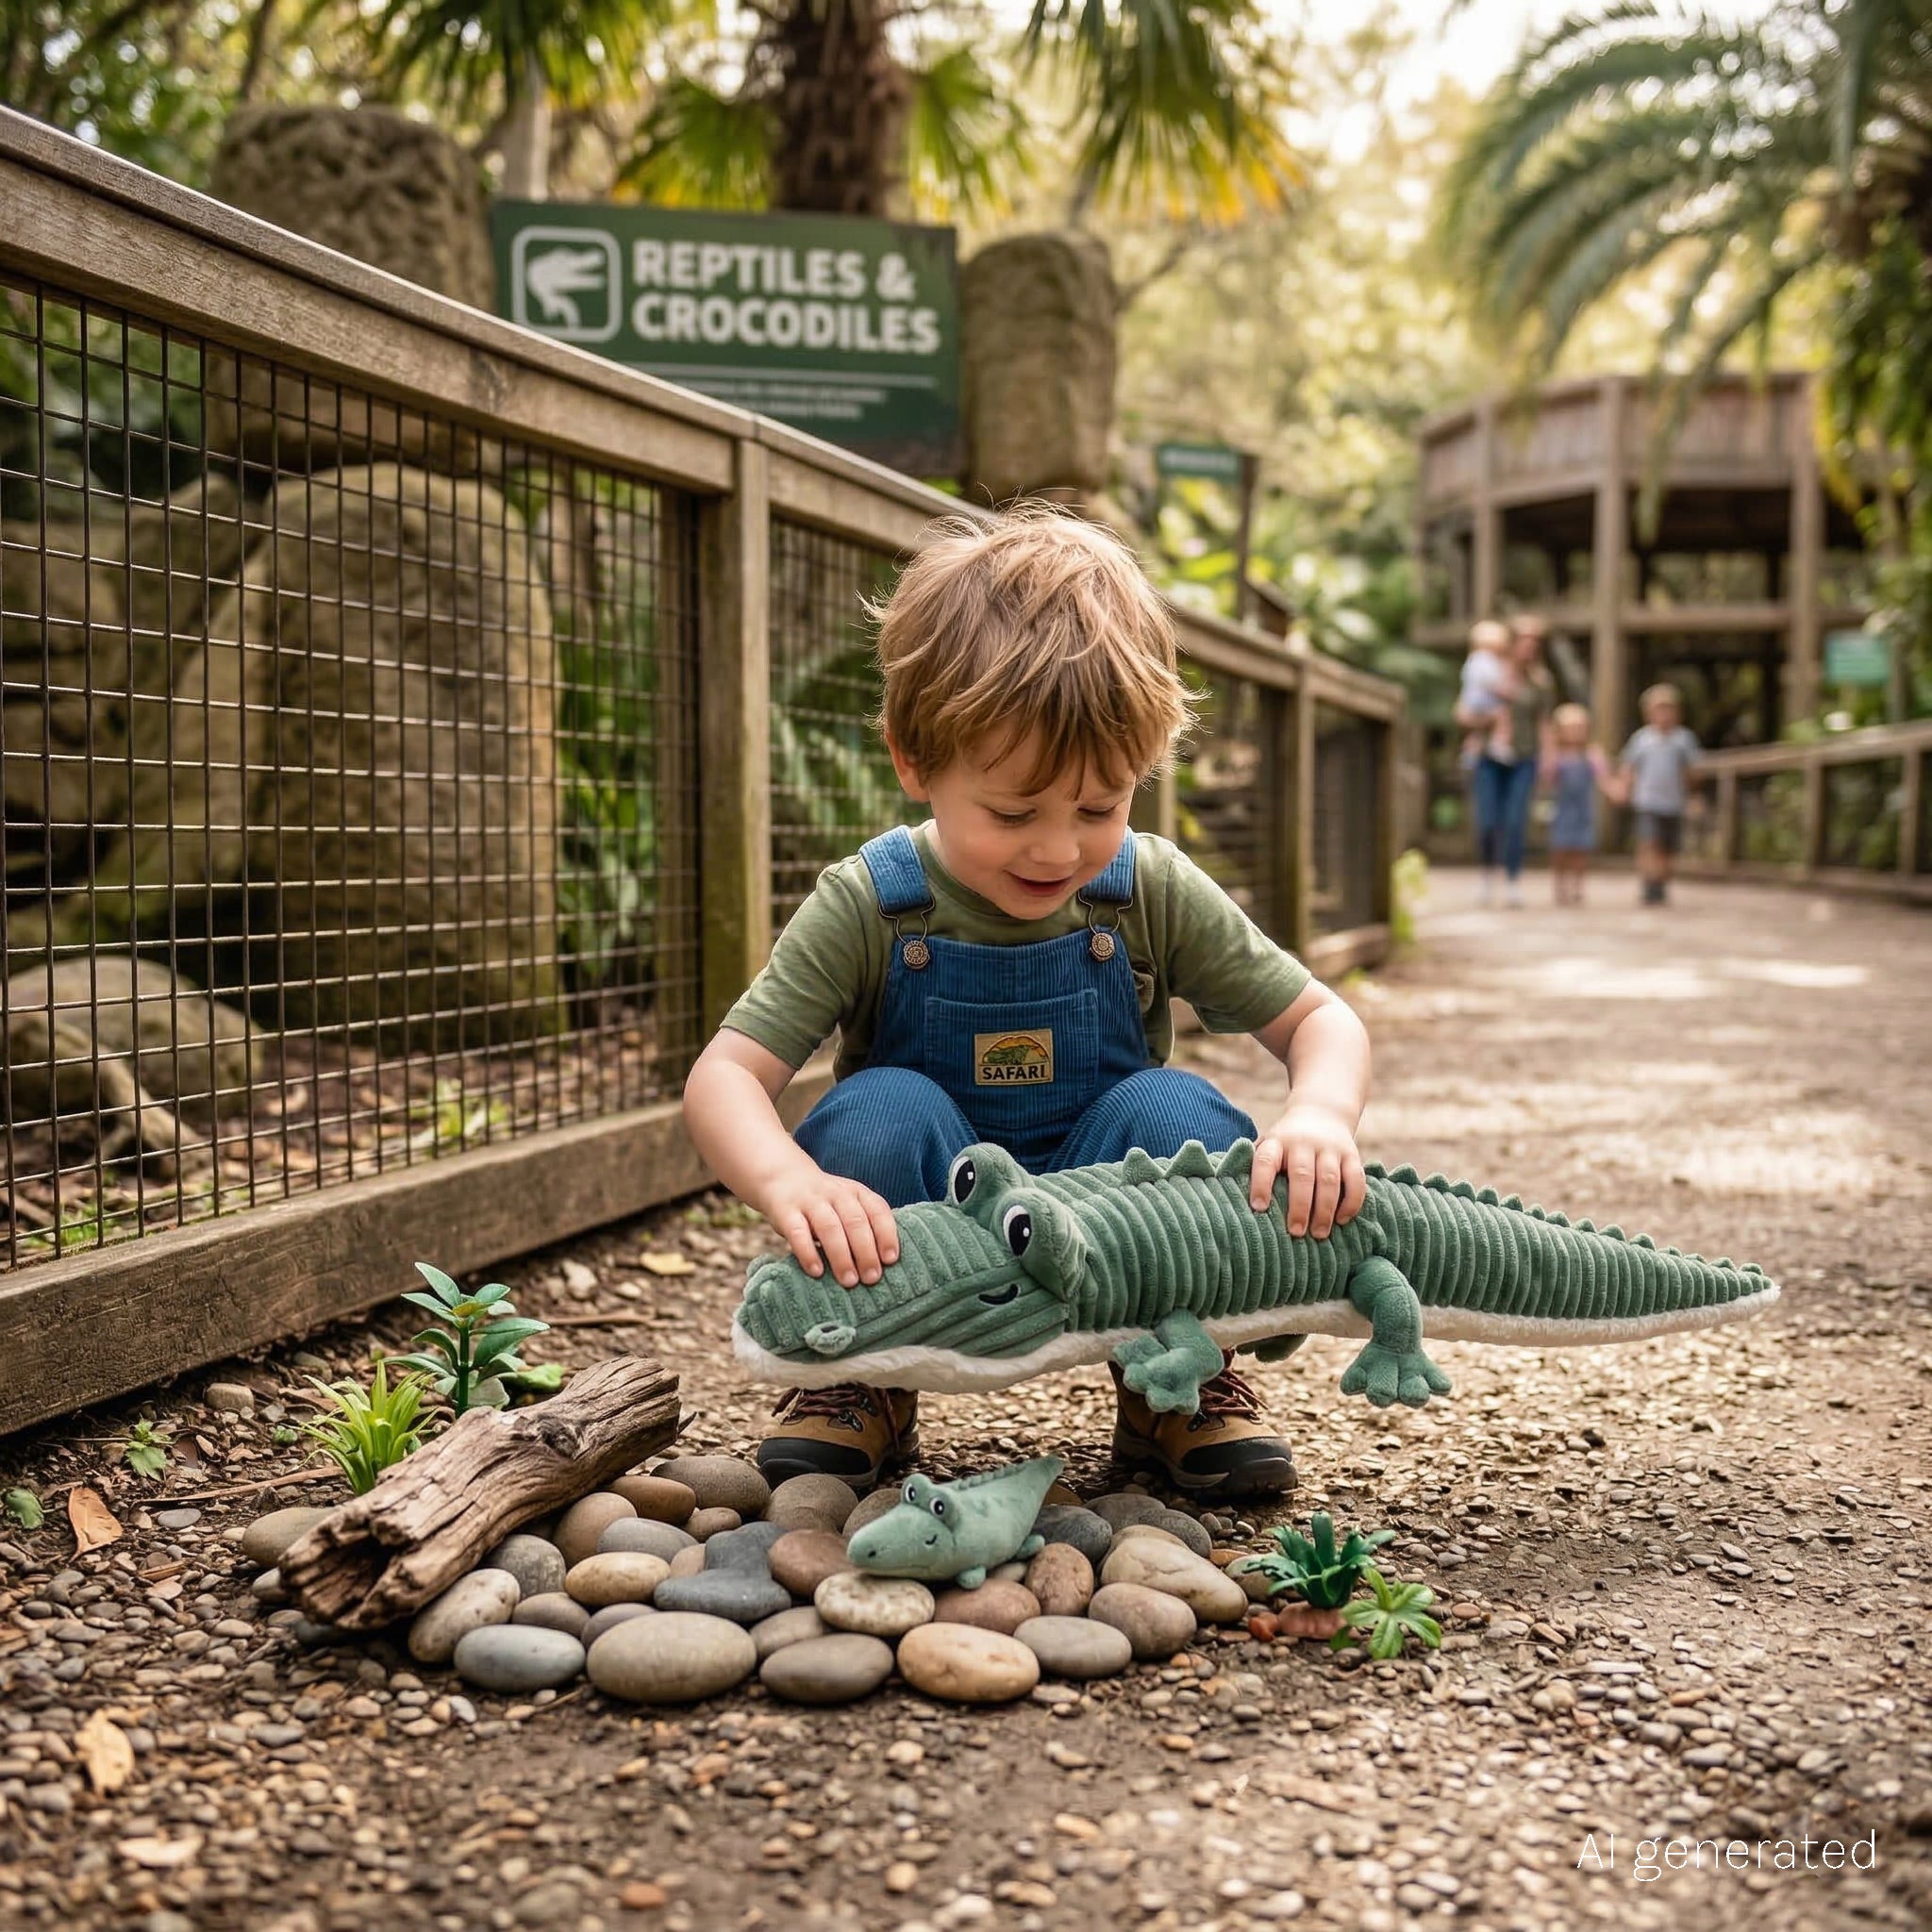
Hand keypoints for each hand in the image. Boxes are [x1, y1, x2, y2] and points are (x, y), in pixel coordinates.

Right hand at [759, 1162, 899, 1288]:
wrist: (783, 1178)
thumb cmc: (825, 1203)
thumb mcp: (848, 1204)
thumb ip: (863, 1225)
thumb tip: (883, 1265)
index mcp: (857, 1192)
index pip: (877, 1210)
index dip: (886, 1234)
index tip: (890, 1260)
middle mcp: (836, 1194)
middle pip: (855, 1221)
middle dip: (866, 1252)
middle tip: (871, 1278)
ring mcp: (810, 1202)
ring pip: (829, 1228)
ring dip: (841, 1256)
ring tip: (849, 1281)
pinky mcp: (786, 1212)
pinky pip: (798, 1232)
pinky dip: (808, 1253)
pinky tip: (817, 1271)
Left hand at [1250, 1103, 1366, 1237]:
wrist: (1322, 1112)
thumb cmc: (1286, 1143)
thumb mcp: (1268, 1145)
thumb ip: (1254, 1166)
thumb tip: (1231, 1199)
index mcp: (1276, 1142)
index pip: (1265, 1161)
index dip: (1261, 1183)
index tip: (1258, 1208)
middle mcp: (1303, 1143)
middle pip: (1302, 1174)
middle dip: (1299, 1206)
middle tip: (1295, 1232)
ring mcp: (1329, 1148)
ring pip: (1330, 1179)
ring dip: (1325, 1209)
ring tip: (1319, 1234)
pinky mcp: (1351, 1154)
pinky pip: (1356, 1179)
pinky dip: (1351, 1201)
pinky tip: (1342, 1219)